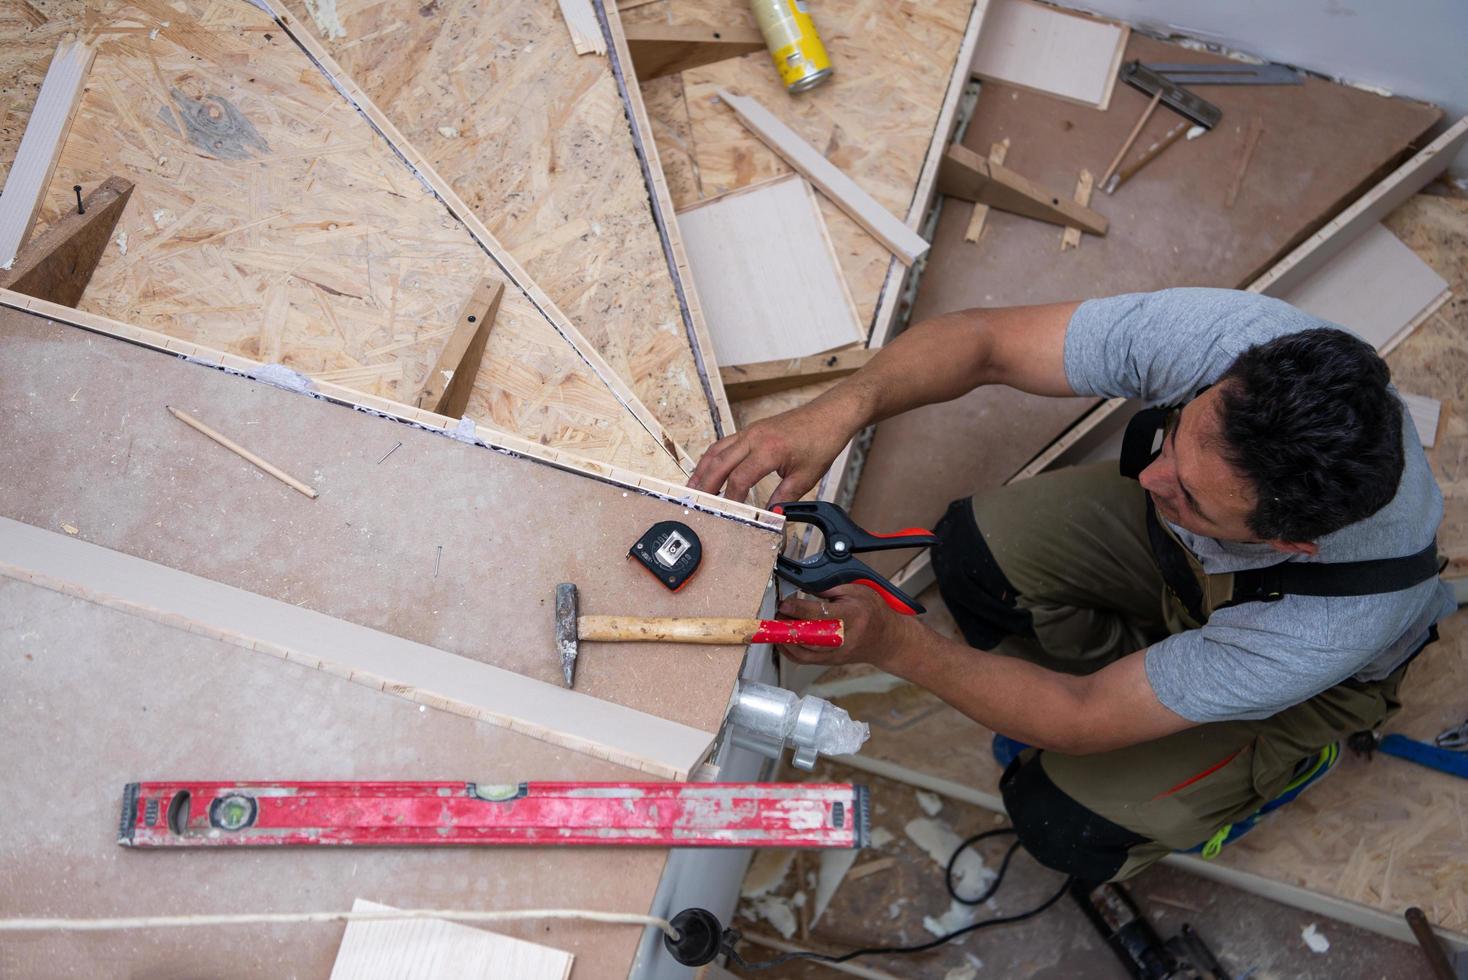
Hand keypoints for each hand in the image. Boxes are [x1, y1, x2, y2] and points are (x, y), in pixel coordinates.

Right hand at [687, 397, 860, 504]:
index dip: (731, 499)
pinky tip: (709, 469)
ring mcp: (750, 431)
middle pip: (719, 463)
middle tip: (696, 503)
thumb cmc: (822, 439)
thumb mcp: (807, 476)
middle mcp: (754, 437)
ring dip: (703, 470)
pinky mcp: (752, 429)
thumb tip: (771, 515)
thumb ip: (785, 497)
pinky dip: (713, 458)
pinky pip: (724, 443)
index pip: (739, 479)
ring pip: (716, 451)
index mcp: (768, 449)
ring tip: (693, 488)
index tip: (728, 514)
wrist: (831, 414)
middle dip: (706, 486)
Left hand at [776, 584, 921, 668]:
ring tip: (776, 625)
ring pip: (803, 652)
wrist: (887, 639)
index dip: (797, 609)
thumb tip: (804, 587)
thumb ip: (831, 589)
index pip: (819, 614)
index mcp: (852, 615)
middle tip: (776, 614)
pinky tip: (782, 640)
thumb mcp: (858, 590)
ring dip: (784, 639)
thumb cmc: (873, 611)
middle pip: (808, 636)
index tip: (784, 603)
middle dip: (787, 626)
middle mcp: (844, 637)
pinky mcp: (831, 661)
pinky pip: (805, 660)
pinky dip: (789, 651)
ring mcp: (837, 653)